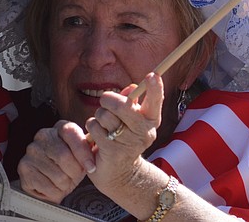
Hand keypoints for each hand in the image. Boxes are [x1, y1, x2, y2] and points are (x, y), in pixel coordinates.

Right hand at [17, 120, 94, 202]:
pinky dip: (55, 192)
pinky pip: (45, 185)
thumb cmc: (72, 167)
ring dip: (65, 184)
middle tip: (76, 178)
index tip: (91, 167)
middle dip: (75, 172)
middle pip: (63, 155)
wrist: (55, 185)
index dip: (83, 152)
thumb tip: (97, 140)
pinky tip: (55, 189)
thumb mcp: (83, 155)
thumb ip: (89, 146)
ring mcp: (31, 151)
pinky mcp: (24, 168)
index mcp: (61, 127)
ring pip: (56, 173)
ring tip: (65, 183)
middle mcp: (43, 135)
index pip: (71, 132)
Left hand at [85, 73, 163, 189]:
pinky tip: (97, 138)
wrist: (120, 174)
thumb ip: (130, 101)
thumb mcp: (130, 119)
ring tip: (103, 126)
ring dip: (98, 117)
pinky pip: (95, 129)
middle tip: (105, 102)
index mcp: (151, 119)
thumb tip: (131, 87)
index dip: (155, 87)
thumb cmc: (124, 139)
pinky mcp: (113, 151)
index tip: (151, 75)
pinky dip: (92, 130)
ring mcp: (129, 142)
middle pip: (122, 105)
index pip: (156, 100)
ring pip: (104, 116)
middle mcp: (144, 131)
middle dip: (108, 100)